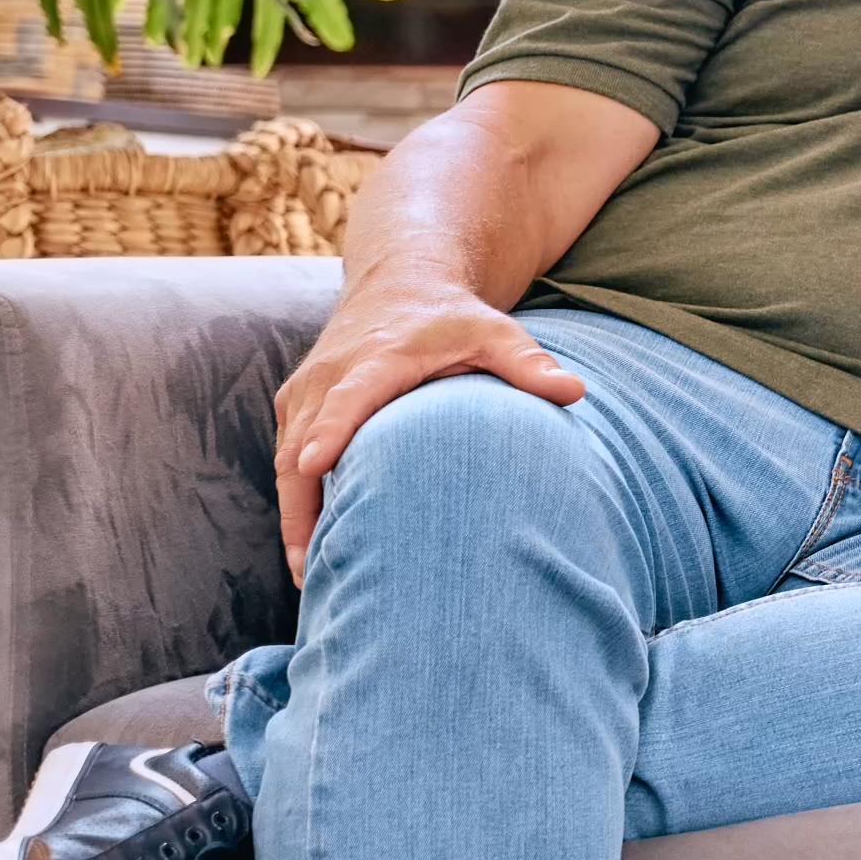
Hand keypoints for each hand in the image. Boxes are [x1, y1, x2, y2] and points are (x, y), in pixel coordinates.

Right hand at [274, 280, 585, 585]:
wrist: (400, 284)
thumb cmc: (454, 319)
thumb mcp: (496, 333)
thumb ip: (529, 365)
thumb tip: (574, 392)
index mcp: (378, 358)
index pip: (350, 397)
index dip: (331, 431)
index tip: (315, 465)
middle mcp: (331, 374)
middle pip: (304, 442)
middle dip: (301, 503)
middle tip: (311, 568)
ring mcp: (305, 392)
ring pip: (288, 459)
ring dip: (294, 515)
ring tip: (308, 575)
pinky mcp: (296, 406)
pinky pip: (286, 458)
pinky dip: (294, 501)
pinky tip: (309, 549)